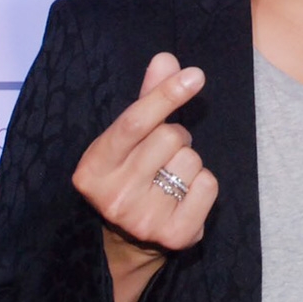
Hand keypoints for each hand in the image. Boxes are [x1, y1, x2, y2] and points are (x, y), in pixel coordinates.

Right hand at [71, 53, 218, 301]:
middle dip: (176, 137)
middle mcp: (114, 196)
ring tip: (170, 177)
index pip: (134, 122)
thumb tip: (166, 59)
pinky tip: (184, 196)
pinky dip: (204, 184)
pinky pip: (209, 184)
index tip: (195, 75)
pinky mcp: (176, 235)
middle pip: (170, 137)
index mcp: (93, 167)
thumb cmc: (130, 175)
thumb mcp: (127, 139)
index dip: (166, 95)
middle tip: (163, 155)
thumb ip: (146, 98)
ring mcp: (144, 219)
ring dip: (190, 162)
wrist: (128, 242)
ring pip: (192, 160)